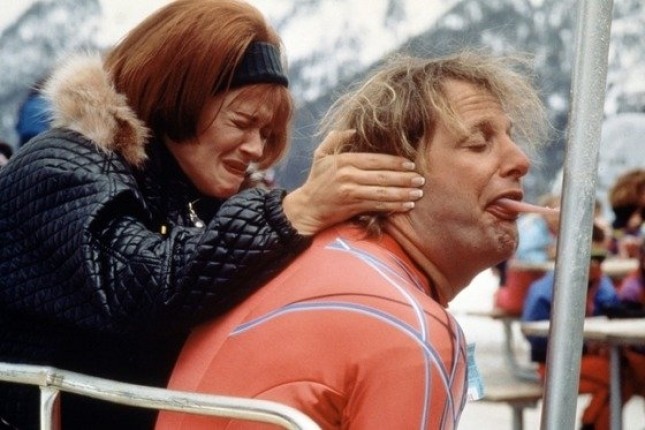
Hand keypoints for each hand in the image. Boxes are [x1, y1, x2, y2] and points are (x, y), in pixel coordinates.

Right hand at [282, 130, 424, 234]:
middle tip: (421, 179)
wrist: (306, 208)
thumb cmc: (316, 181)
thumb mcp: (321, 155)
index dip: (395, 161)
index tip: (411, 164)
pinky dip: (394, 206)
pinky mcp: (352, 206)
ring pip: (383, 191)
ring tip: (418, 193)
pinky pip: (378, 205)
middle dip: (404, 178)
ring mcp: (350, 191)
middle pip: (382, 175)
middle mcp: (348, 175)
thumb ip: (335, 139)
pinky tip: (406, 205)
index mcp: (344, 160)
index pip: (375, 159)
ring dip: (403, 193)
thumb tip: (352, 129)